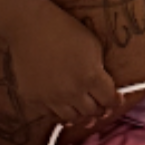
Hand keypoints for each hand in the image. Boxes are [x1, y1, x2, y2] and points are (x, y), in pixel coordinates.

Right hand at [3, 3, 122, 131]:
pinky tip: (62, 106)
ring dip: (80, 115)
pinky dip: (58, 112)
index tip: (115, 100)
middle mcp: (72, 91)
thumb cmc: (65, 30)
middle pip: (91, 112)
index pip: (109, 100)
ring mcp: (50, 97)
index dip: (114, 101)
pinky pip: (50, 114)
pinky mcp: (33, 98)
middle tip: (100, 107)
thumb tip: (105, 89)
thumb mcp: (93, 45)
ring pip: (71, 118)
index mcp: (90, 77)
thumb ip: (100, 70)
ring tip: (82, 111)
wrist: (30, 25)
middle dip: (99, 109)